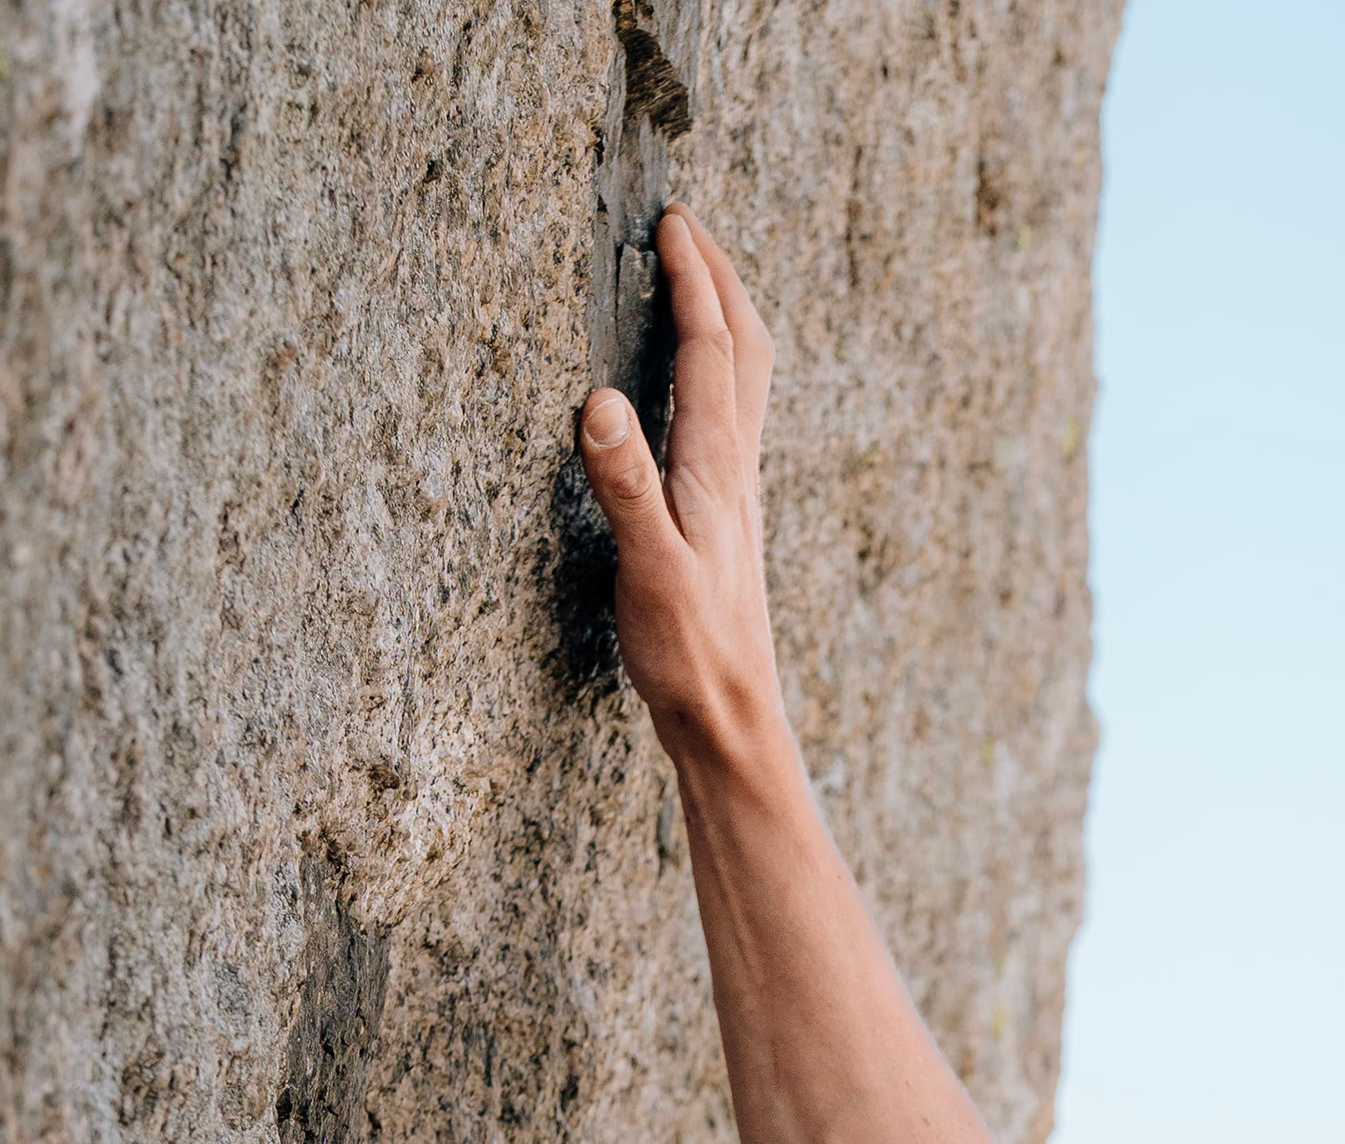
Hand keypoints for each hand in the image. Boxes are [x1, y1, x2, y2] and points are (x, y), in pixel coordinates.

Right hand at [578, 209, 783, 774]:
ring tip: (696, 283)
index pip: (711, 348)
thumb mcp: (649, 568)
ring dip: (724, 320)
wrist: (732, 721)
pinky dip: (716, 375)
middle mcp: (736, 471)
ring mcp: (737, 495)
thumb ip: (625, 484)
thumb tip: (599, 401)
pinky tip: (696, 391)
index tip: (672, 221)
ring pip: (744, 383)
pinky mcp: (727, 522)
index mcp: (716, 468)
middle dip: (720, 279)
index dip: (693, 279)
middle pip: (745, 349)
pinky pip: (729, 421)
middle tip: (687, 229)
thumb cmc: (691, 653)